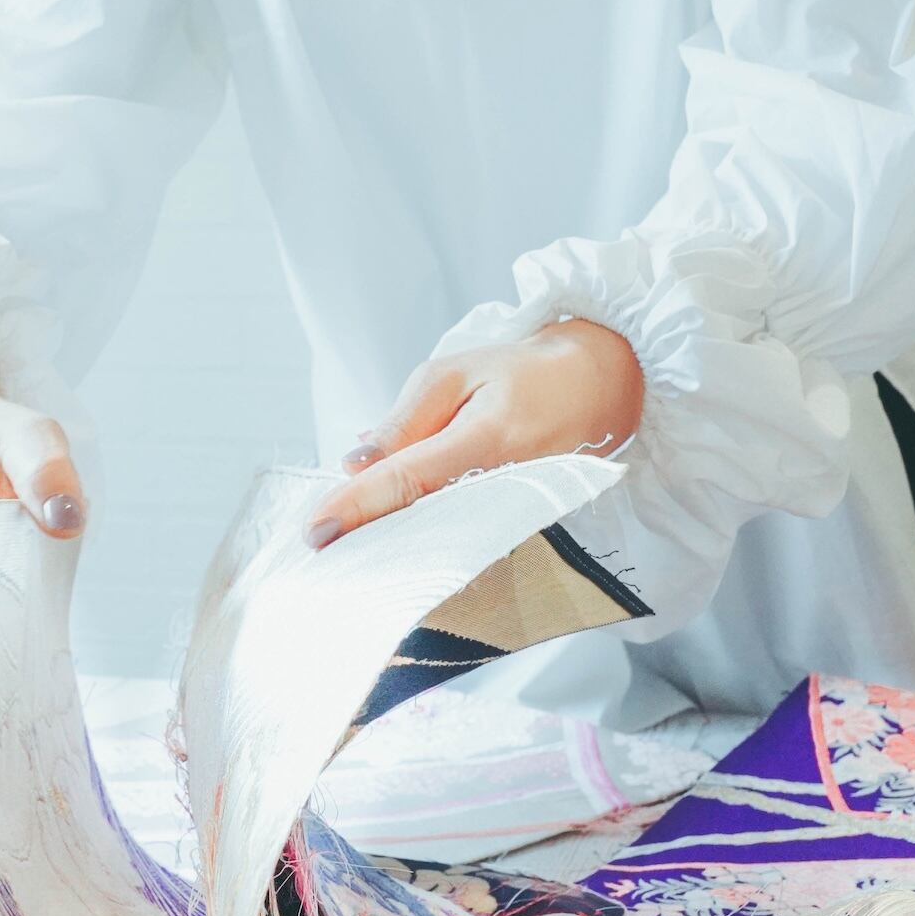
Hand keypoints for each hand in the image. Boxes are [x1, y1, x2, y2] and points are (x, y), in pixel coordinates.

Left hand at [306, 319, 641, 546]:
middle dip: (366, 532)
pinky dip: (421, 530)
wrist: (599, 385)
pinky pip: (458, 531)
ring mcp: (512, 510)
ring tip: (345, 541)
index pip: (407, 480)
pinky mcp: (515, 521)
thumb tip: (356, 464)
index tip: (316, 531)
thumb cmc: (520, 373)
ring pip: (437, 532)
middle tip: (318, 542)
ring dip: (390, 536)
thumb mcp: (454, 373)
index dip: (358, 507)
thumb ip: (405, 421)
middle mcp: (502, 485)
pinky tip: (390, 532)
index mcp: (484, 440)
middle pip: (420, 520)